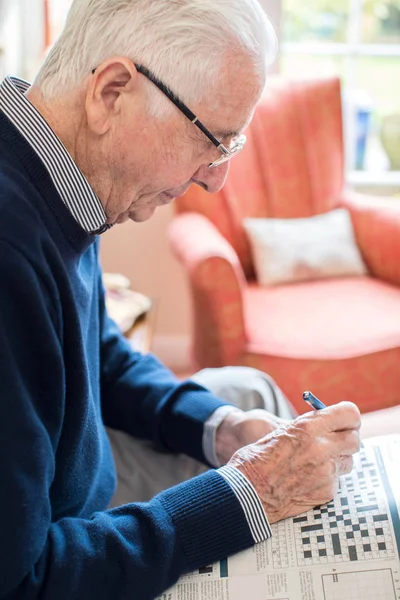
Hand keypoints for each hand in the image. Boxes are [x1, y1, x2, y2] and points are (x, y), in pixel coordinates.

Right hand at [227, 402, 360, 522]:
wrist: (246, 493)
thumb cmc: (256, 459)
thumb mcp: (280, 431)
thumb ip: (306, 427)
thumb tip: (326, 423)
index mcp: (308, 427)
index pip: (349, 414)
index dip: (349, 417)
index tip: (346, 421)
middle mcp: (322, 448)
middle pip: (354, 439)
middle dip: (346, 439)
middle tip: (335, 441)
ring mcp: (326, 472)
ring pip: (348, 461)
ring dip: (338, 460)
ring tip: (316, 462)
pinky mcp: (327, 492)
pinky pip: (336, 481)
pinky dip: (326, 479)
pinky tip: (307, 479)